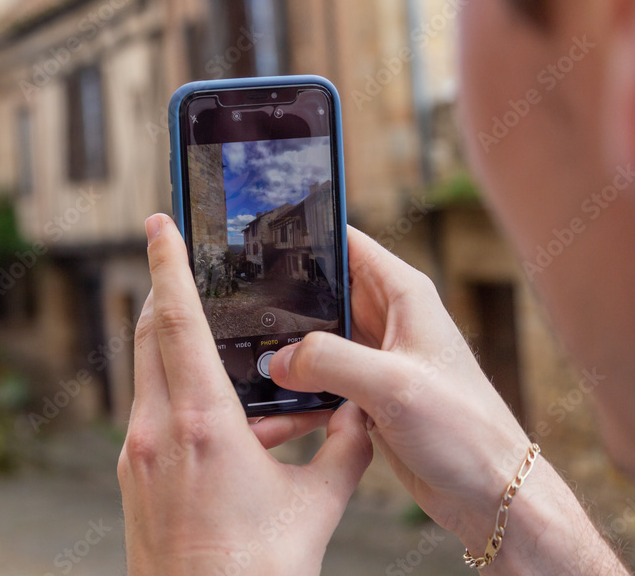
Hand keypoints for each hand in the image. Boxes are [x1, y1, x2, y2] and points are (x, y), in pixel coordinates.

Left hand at [118, 214, 371, 575]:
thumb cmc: (259, 570)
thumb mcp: (316, 506)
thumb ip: (344, 453)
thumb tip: (361, 419)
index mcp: (203, 424)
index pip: (178, 321)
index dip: (168, 265)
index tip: (157, 224)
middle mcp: (158, 430)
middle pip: (150, 335)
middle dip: (166, 294)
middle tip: (184, 266)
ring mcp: (137, 453)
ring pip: (147, 372)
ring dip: (174, 347)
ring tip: (219, 350)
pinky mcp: (133, 475)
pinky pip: (152, 411)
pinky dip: (177, 393)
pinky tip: (219, 416)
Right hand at [267, 227, 530, 545]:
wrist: (489, 492)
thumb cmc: (464, 430)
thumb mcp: (391, 385)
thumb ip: (329, 361)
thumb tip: (277, 359)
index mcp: (403, 296)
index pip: (346, 243)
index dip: (306, 234)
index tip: (259, 240)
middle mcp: (388, 319)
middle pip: (321, 290)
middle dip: (283, 299)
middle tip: (237, 310)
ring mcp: (376, 357)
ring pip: (315, 338)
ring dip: (286, 349)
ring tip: (245, 358)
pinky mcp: (367, 393)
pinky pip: (319, 378)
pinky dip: (296, 387)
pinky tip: (271, 404)